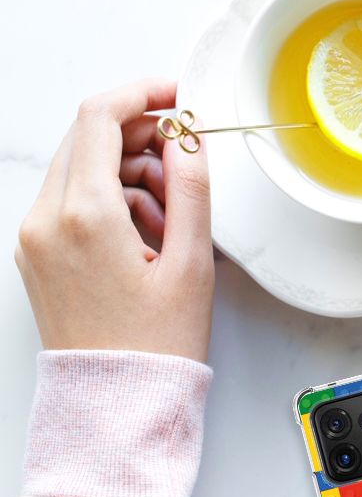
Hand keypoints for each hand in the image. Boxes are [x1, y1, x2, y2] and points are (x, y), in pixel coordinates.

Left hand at [15, 79, 213, 362]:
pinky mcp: (37, 254)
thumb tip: (188, 138)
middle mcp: (47, 220)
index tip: (176, 96)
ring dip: (129, 173)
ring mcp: (36, 237)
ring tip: (173, 219)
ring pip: (82, 169)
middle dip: (141, 138)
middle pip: (88, 139)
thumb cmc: (156, 345)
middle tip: (185, 165)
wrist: (117, 402)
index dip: (143, 94)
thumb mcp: (191, 263)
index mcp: (85, 216)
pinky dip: (111, 201)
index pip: (101, 118)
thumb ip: (191, 189)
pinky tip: (147, 236)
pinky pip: (72, 201)